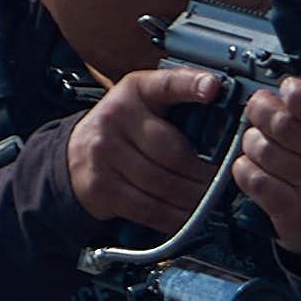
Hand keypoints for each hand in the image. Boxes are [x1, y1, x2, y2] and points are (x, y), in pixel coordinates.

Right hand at [58, 69, 234, 235]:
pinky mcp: (101, 186)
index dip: (192, 84)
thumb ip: (179, 107)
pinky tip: (186, 216)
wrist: (72, 155)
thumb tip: (228, 128)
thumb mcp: (145, 105)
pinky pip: (148, 207)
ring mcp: (104, 152)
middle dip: (204, 173)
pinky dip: (173, 217)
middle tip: (222, 183)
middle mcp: (117, 116)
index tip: (213, 88)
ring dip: (193, 199)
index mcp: (137, 90)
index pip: (167, 84)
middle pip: (174, 152)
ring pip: (164, 184)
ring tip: (208, 202)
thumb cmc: (124, 130)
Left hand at [231, 43, 300, 259]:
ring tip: (260, 139)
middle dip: (263, 111)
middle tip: (261, 107)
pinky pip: (254, 178)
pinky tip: (256, 165)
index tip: (289, 90)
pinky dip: (245, 168)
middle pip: (285, 126)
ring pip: (264, 150)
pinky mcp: (298, 215)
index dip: (297, 95)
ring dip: (251, 140)